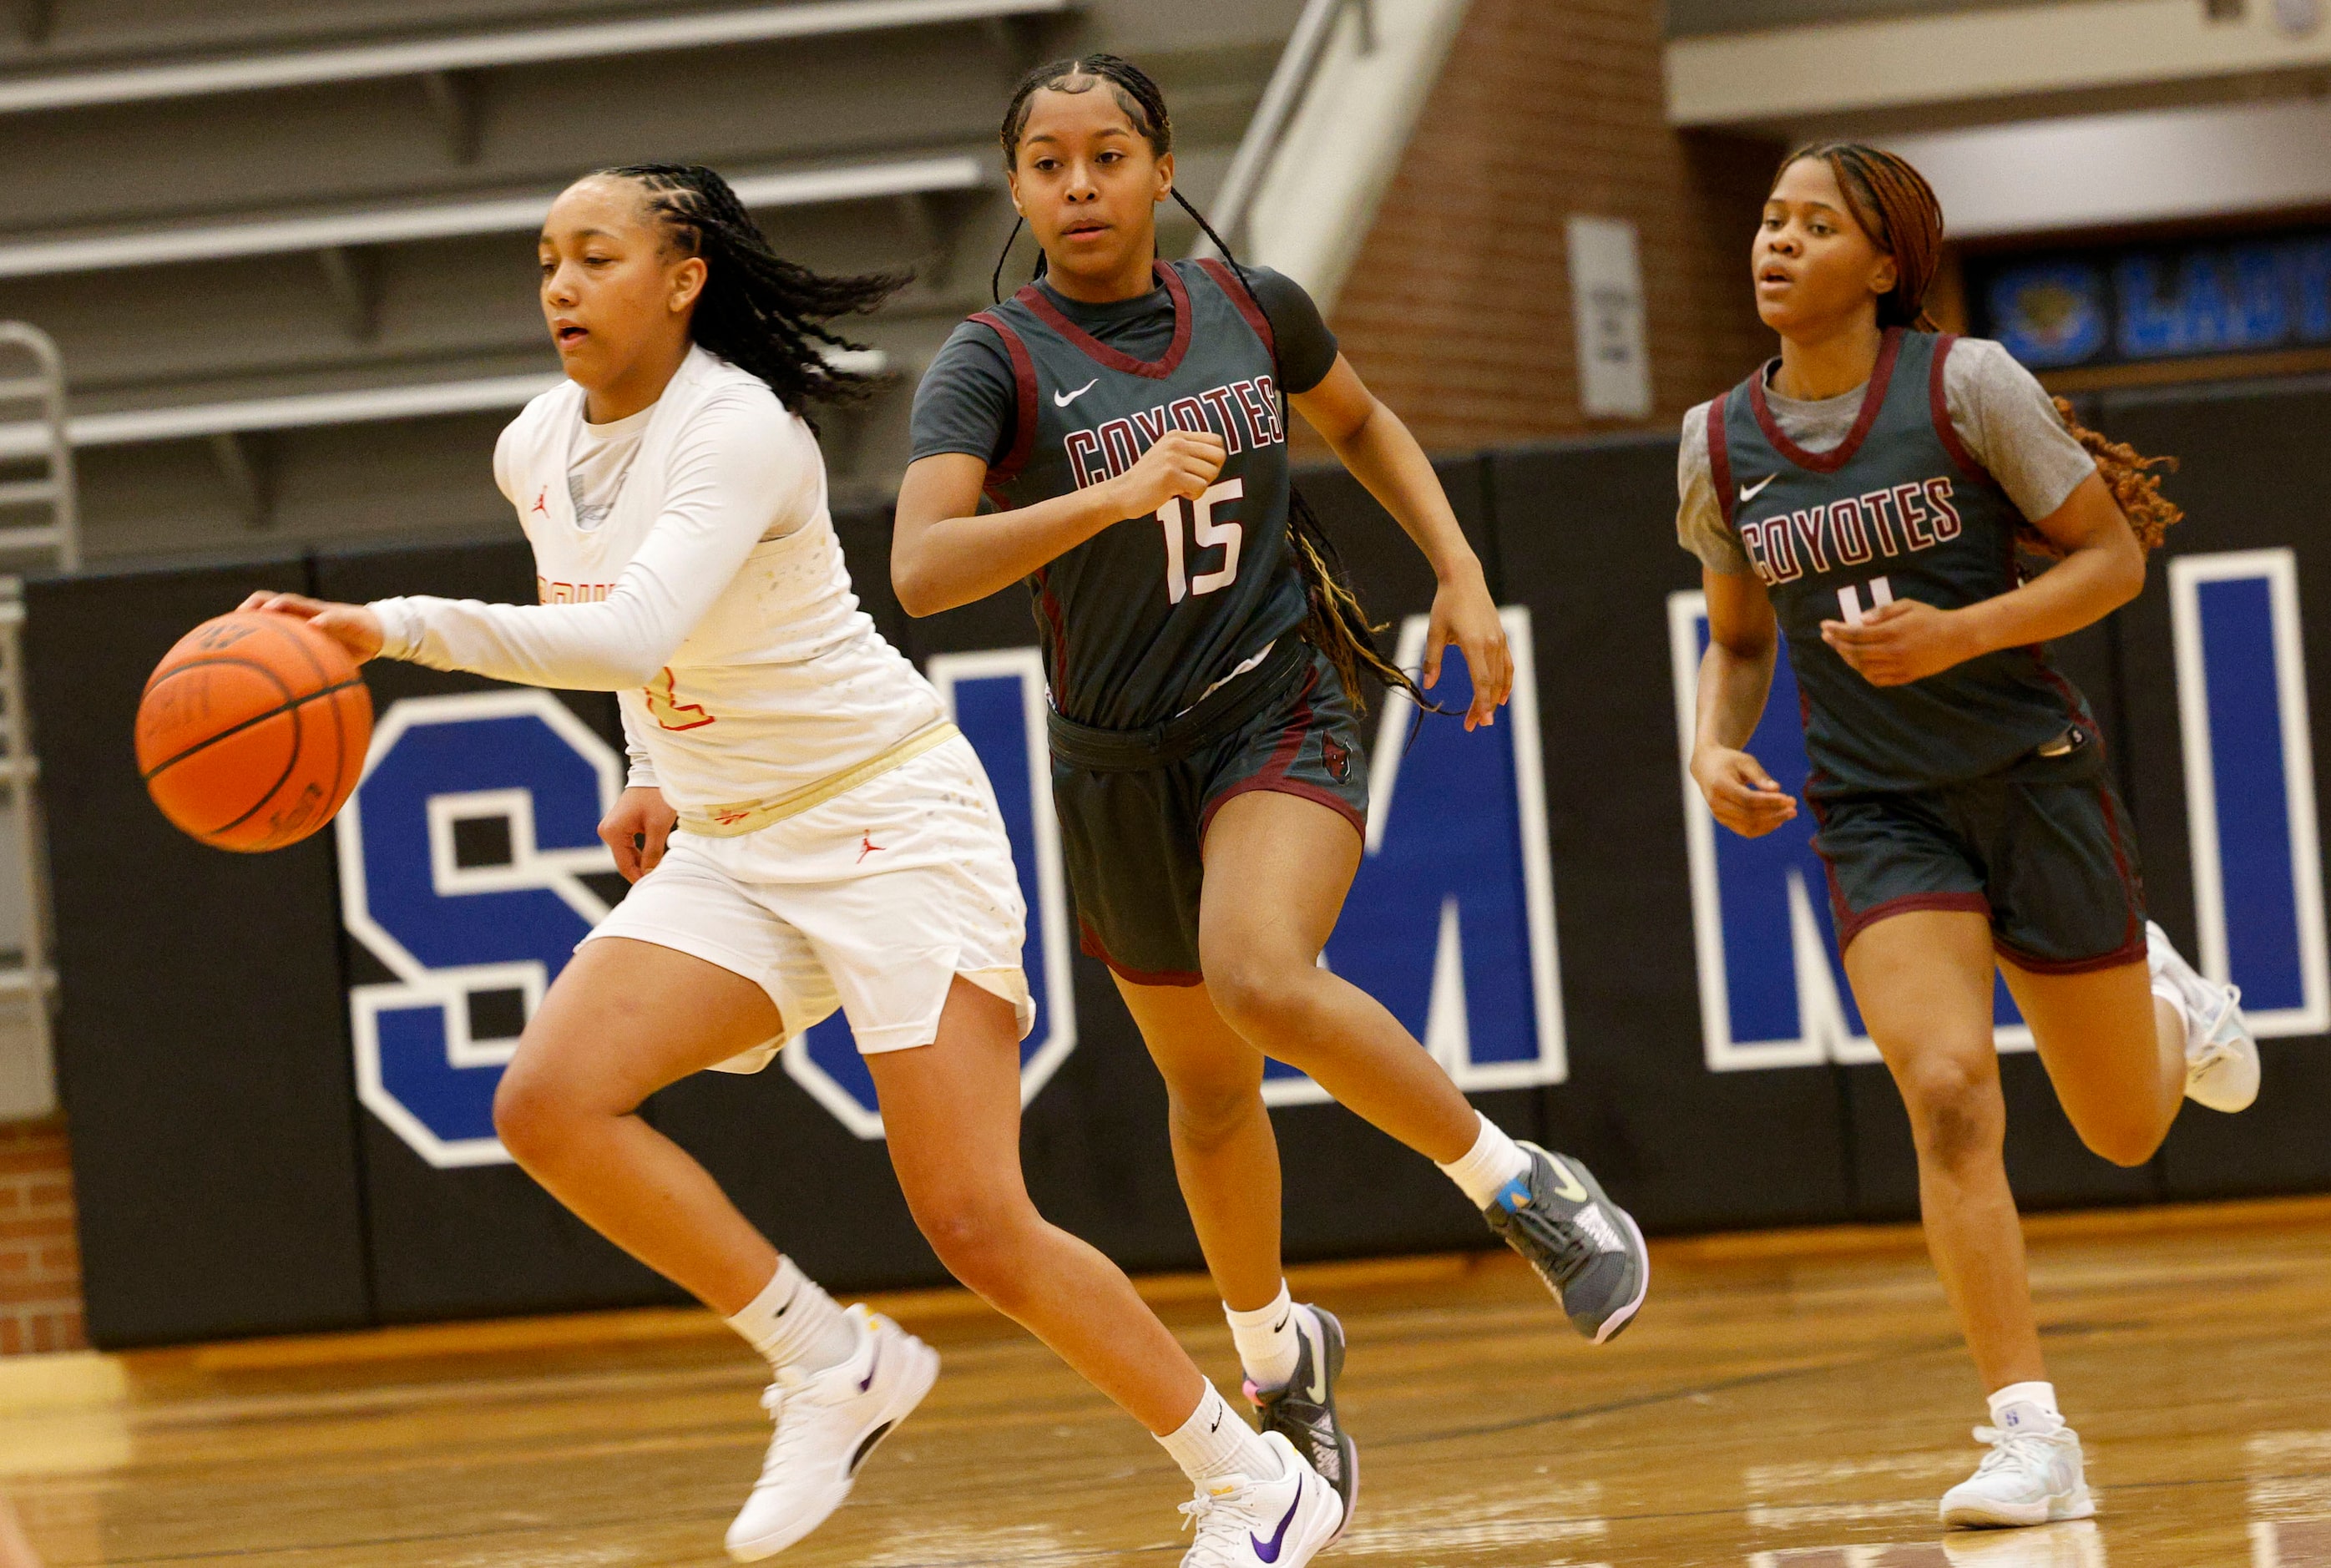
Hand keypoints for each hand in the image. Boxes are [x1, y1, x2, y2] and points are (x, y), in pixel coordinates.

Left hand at [236, 591, 384, 662]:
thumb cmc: (348, 646)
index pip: (270, 610)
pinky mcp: (345, 617)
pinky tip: (314, 626)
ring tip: (269, 609)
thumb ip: (307, 669)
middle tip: (242, 614)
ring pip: (300, 603)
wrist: (381, 632)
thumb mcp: (325, 658)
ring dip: (284, 605)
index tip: (230, 624)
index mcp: (302, 621)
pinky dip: (322, 621)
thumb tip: (286, 697)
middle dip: (259, 604)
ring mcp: (326, 613)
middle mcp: (309, 613)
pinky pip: (332, 618)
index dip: (250, 614)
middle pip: (279, 601)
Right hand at [599, 786, 675, 881]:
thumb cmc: (656, 797)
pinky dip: (641, 853)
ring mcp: (611, 828)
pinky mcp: (619, 825)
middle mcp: (607, 831)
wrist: (652, 774)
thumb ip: (653, 852)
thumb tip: (650, 873)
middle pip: (625, 860)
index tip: (654, 887)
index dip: (639, 878)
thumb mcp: (658, 827)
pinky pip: (629, 845)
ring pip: (628, 854)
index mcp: (612, 832)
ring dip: (642, 862)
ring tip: (660, 870)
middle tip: (660, 881)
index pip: (625, 865)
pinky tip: (655, 859)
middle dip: (642, 870)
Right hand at [1107, 430, 1226, 518]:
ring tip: (1181, 487)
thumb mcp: (1168, 455)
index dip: (1214, 459)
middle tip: (1194, 481)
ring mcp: (1173, 458)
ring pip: (1211, 473)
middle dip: (1211, 473)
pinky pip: (1201, 487)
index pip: (1217, 441)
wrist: (1123, 492)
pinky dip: (1193, 495)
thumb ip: (1190, 451)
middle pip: (1219, 456)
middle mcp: (1176, 442)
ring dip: (1200, 486)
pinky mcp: (1171, 476)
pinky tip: (1177, 494)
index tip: (1198, 470)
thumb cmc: (1150, 479)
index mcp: (1177, 435)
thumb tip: (1220, 456)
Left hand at [1423, 564, 1511, 729]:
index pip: (1481, 680)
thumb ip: (1433, 659)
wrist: (1464, 579)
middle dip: (1484, 707)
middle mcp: (1491, 643)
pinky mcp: (1501, 638)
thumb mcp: (1434, 631)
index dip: (1482, 703)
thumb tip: (1429, 685)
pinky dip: (1506, 683)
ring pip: (1502, 677)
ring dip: (1494, 699)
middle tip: (1474, 726)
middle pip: (1492, 683)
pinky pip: (1508, 666)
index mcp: (1474, 643)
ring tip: (1485, 716)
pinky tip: (1502, 697)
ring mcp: (1499, 640)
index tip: (1481, 721)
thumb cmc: (1445, 604)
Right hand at [1691, 746, 1798, 837]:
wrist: (1706, 767)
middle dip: (1775, 813)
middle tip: (1794, 807)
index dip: (1770, 802)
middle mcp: (1717, 803)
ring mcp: (1719, 814)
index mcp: (1719, 785)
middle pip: (1749, 816)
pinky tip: (1778, 820)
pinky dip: (1764, 828)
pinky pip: (1746, 830)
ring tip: (1789, 814)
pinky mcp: (1724, 821)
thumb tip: (1777, 789)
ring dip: (1772, 823)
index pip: (1748, 800)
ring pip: (1749, 827)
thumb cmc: (1729, 761)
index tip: (1790, 799)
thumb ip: (1760, 775)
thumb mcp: (1745, 761)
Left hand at [1819, 598, 1977, 686]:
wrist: (1957, 637)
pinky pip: (1877, 679)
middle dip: (1836, 644)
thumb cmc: (1930, 617)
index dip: (1837, 631)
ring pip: (1863, 668)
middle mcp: (1893, 651)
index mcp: (1892, 632)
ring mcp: (1899, 667)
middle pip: (1855, 653)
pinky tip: (1859, 663)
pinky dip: (1864, 673)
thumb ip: (1882, 612)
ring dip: (1848, 659)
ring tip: (1841, 648)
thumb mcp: (1907, 605)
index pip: (1855, 634)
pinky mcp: (1905, 677)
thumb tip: (1859, 620)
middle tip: (1826, 636)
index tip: (1824, 625)